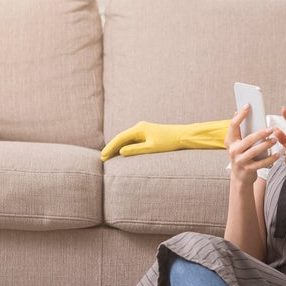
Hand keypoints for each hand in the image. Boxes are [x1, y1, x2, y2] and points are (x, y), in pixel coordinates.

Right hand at [101, 119, 227, 160]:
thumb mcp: (151, 148)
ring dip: (118, 147)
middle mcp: (139, 127)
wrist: (182, 136)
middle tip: (103, 158)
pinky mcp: (147, 134)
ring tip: (109, 157)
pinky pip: (133, 140)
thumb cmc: (168, 142)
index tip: (103, 156)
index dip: (110, 147)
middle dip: (112, 148)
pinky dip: (126, 146)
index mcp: (139, 129)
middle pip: (121, 138)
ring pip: (126, 139)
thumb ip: (135, 150)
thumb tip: (121, 151)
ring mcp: (143, 130)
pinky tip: (122, 153)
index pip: (120, 138)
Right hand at [226, 105, 279, 184]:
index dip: (240, 115)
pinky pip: (261, 163)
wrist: (240, 177)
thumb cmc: (242, 155)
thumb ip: (239, 130)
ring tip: (275, 140)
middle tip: (271, 128)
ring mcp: (240, 161)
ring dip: (266, 145)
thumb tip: (237, 111)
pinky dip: (270, 159)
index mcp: (230, 141)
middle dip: (261, 133)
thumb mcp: (238, 143)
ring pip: (254, 151)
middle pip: (248, 139)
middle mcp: (233, 150)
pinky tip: (276, 154)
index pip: (233, 125)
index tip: (248, 106)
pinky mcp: (248, 169)